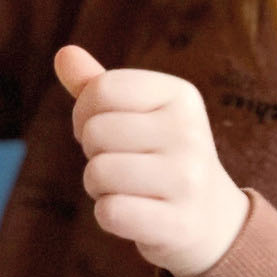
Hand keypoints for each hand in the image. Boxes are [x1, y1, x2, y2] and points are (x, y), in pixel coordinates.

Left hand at [53, 45, 249, 276]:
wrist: (212, 220)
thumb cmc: (161, 157)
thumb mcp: (138, 115)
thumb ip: (98, 85)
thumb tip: (64, 53)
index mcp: (181, 95)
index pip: (102, 88)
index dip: (83, 112)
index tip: (102, 129)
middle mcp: (190, 132)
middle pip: (95, 132)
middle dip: (93, 152)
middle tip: (121, 164)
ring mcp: (188, 179)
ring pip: (98, 172)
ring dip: (98, 186)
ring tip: (128, 188)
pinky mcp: (179, 223)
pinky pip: (110, 212)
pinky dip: (109, 215)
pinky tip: (135, 214)